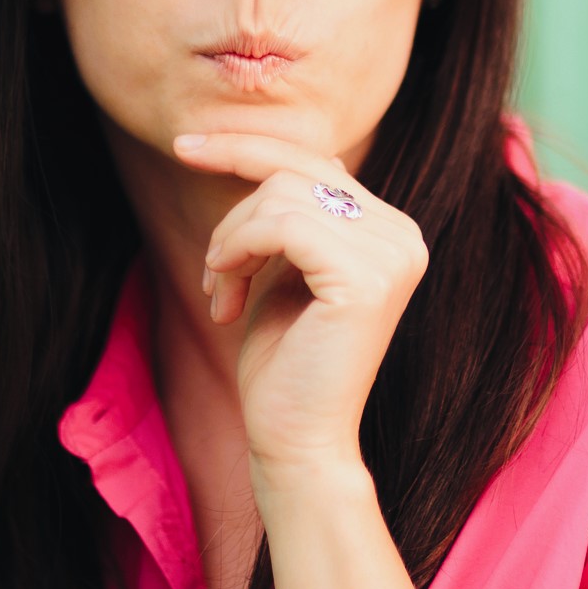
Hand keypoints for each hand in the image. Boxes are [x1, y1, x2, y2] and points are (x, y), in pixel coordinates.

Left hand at [172, 131, 427, 473]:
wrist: (297, 443)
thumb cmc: (284, 365)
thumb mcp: (286, 272)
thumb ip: (294, 217)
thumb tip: (286, 156)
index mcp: (391, 233)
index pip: (318, 161)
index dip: (247, 146)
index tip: (184, 145)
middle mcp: (403, 236)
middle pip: (296, 169)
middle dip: (232, 204)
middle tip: (206, 264)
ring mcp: (391, 256)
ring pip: (279, 195)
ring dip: (229, 241)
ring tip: (220, 293)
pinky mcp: (365, 279)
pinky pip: (280, 224)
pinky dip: (236, 251)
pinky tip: (226, 296)